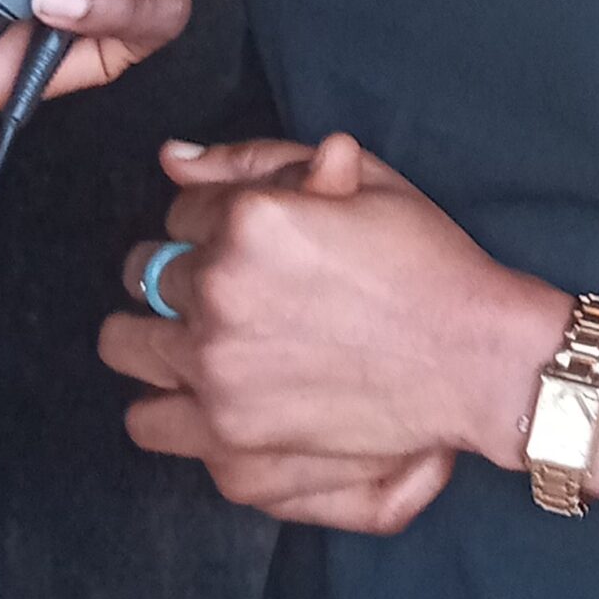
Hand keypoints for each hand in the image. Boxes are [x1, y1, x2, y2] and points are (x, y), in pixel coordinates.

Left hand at [102, 136, 563, 520]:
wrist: (472, 357)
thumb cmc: (423, 261)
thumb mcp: (359, 179)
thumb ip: (259, 159)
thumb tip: (173, 156)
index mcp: (251, 223)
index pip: (181, 209)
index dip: (216, 218)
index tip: (248, 236)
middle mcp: (220, 297)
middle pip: (142, 274)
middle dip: (178, 271)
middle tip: (229, 285)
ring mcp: (217, 376)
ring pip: (126, 348)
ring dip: (160, 336)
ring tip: (207, 336)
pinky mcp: (226, 442)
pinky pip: (150, 421)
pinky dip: (172, 404)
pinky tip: (213, 389)